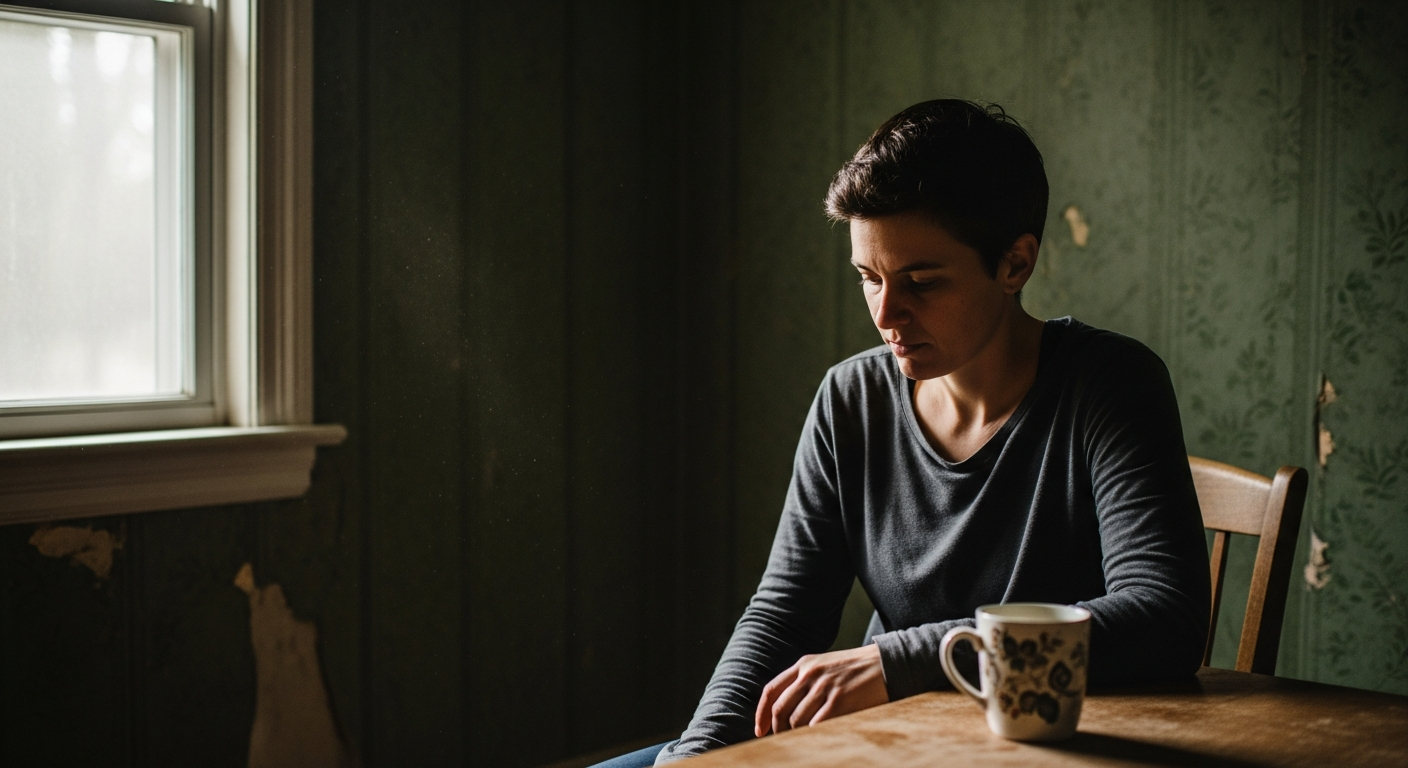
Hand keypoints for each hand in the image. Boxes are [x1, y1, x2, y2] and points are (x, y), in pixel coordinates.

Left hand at [754, 644, 889, 736]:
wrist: (886, 663)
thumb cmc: (854, 670)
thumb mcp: (824, 666)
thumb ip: (804, 681)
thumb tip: (784, 710)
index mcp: (804, 664)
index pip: (771, 690)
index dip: (761, 713)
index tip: (760, 731)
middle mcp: (810, 674)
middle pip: (780, 708)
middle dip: (777, 729)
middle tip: (781, 741)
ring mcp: (824, 687)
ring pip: (797, 720)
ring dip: (795, 736)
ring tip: (802, 742)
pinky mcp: (840, 700)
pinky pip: (816, 725)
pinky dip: (811, 737)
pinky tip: (815, 742)